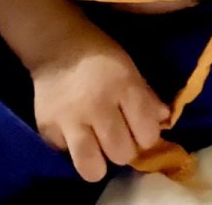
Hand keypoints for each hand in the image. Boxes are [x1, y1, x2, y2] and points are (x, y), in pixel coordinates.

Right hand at [32, 32, 169, 181]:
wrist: (56, 43)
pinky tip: (74, 133)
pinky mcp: (47, 129)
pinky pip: (67, 156)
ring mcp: (70, 120)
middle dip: (123, 149)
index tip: (140, 128)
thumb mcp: (129, 66)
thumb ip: (146, 96)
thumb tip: (163, 120)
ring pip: (92, 169)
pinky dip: (73, 150)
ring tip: (97, 148)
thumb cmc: (99, 54)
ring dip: (98, 162)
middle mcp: (97, 105)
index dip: (146, 135)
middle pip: (121, 154)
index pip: (147, 133)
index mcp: (122, 85)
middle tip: (117, 136)